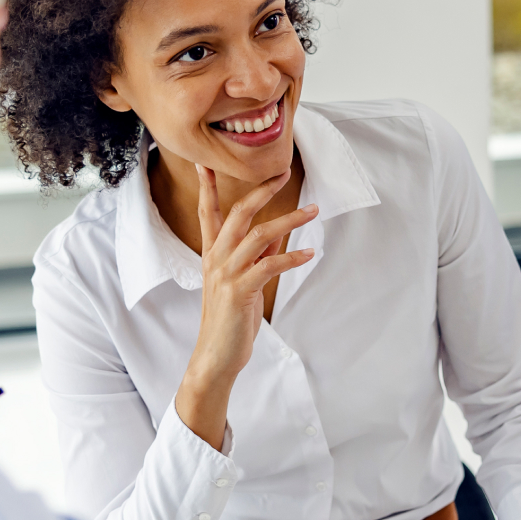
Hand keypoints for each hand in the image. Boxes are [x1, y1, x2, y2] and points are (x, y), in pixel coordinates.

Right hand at [173, 166, 316, 448]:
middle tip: (282, 172)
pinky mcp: (239, 291)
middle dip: (260, 190)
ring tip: (313, 210)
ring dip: (288, 220)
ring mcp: (226, 274)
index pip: (207, 213)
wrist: (216, 357)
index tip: (207, 162)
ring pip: (258, 235)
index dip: (208, 187)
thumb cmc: (230, 320)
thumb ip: (256, 256)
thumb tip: (276, 233)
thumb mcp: (243, 283)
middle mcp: (215, 260)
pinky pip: (269, 265)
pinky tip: (310, 253)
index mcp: (212, 255)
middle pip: (236, 214)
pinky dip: (292, 257)